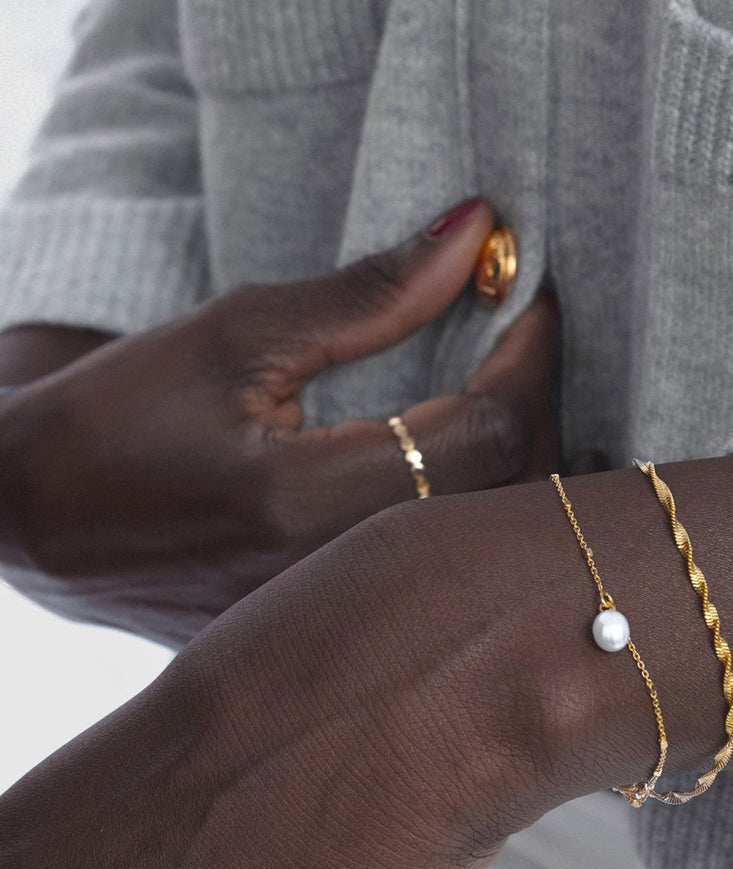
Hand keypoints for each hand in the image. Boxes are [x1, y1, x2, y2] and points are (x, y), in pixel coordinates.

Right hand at [0, 197, 559, 646]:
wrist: (33, 521)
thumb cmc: (112, 423)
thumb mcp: (234, 336)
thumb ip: (369, 293)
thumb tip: (475, 231)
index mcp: (311, 503)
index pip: (488, 432)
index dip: (530, 358)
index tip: (526, 299)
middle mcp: (340, 579)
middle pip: (510, 502)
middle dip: (540, 412)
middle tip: (523, 345)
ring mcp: (338, 618)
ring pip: (486, 548)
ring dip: (521, 468)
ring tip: (508, 396)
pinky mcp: (330, 630)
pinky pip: (440, 575)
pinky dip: (475, 513)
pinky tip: (468, 471)